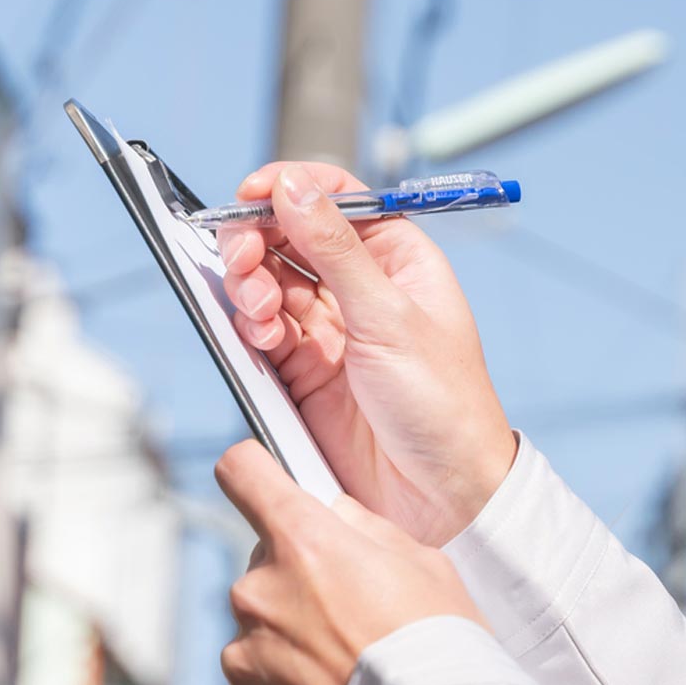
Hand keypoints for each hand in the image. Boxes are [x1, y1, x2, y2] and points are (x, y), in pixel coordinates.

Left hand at [216, 441, 484, 684]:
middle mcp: (261, 591)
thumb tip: (334, 514)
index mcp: (304, 542)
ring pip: (261, 620)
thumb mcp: (422, 562)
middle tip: (350, 604)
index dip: (255, 471)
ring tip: (346, 656)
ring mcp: (245, 650)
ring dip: (292, 631)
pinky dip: (285, 679)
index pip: (242, 473)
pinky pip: (256, 674)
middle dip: (299, 574)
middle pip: (265, 559)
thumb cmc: (436, 648)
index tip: (264, 479)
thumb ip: (364, 528)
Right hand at [220, 160, 516, 544]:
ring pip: (269, 282)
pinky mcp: (302, 372)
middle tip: (243, 254)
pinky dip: (252, 325)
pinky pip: (262, 331)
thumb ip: (336, 250)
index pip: (337, 199)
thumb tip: (295, 188)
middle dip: (258, 238)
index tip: (254, 190)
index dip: (293, 187)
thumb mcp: (390, 316)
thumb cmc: (443, 404)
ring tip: (260, 305)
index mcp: (398, 257)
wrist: (441, 497)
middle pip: (290, 236)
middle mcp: (360, 286)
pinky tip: (262, 332)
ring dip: (252, 283)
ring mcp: (329, 329)